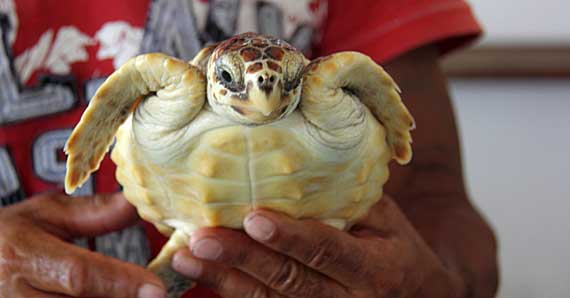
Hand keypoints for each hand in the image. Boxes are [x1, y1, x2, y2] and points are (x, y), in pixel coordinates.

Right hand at [0, 192, 165, 297]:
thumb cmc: (6, 238)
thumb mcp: (43, 215)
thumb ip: (93, 213)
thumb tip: (137, 205)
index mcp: (21, 254)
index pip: (79, 275)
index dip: (121, 283)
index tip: (156, 288)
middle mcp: (15, 294)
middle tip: (150, 293)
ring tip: (130, 293)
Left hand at [172, 196, 463, 297]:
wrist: (417, 295)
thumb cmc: (396, 248)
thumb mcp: (385, 219)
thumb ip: (346, 201)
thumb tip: (297, 166)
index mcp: (374, 268)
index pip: (327, 250)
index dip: (290, 237)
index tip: (253, 218)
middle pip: (289, 280)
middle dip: (242, 258)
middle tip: (201, 238)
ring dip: (226, 279)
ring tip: (186, 257)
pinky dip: (234, 292)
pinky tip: (206, 275)